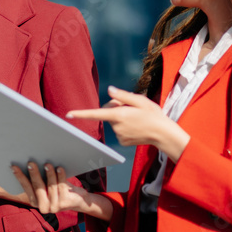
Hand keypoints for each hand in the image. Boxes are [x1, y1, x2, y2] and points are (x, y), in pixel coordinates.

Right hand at [12, 162, 112, 219]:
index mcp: (35, 202)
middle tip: (31, 163)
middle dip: (34, 174)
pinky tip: (59, 168)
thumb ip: (39, 180)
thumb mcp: (47, 187)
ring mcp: (55, 206)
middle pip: (37, 187)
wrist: (78, 200)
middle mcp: (43, 207)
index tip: (14, 167)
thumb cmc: (59, 190)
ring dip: (49, 174)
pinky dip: (60, 176)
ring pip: (51, 186)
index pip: (26, 188)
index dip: (20, 177)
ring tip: (47, 164)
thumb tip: (29, 163)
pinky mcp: (65, 202)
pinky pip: (62, 186)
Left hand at [67, 86, 189, 161]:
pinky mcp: (122, 141)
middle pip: (108, 111)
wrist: (163, 134)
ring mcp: (118, 135)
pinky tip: (136, 126)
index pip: (96, 113)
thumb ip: (123, 95)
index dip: (81, 114)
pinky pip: (118, 129)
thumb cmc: (153, 115)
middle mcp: (116, 126)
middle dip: (116, 107)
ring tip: (137, 118)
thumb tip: (109, 90)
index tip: (68, 114)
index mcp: (119, 115)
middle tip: (133, 108)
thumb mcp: (140, 100)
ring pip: (114, 120)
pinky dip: (125, 125)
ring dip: (121, 116)